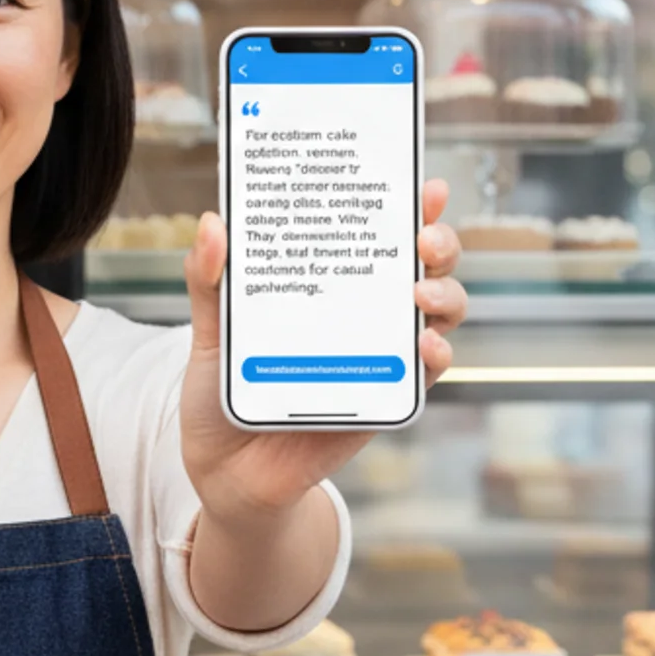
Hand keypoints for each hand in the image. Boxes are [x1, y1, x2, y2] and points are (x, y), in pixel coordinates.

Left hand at [179, 179, 466, 520]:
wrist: (224, 470)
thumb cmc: (223, 393)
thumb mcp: (209, 332)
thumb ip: (209, 281)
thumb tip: (211, 223)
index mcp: (330, 284)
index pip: (378, 233)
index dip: (411, 205)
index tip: (426, 185)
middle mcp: (364, 313)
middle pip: (425, 265)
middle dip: (439, 241)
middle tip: (423, 235)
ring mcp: (380, 355)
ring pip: (439, 314)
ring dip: (445, 293)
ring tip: (420, 289)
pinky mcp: (383, 400)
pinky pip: (423, 377)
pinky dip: (436, 356)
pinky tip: (425, 345)